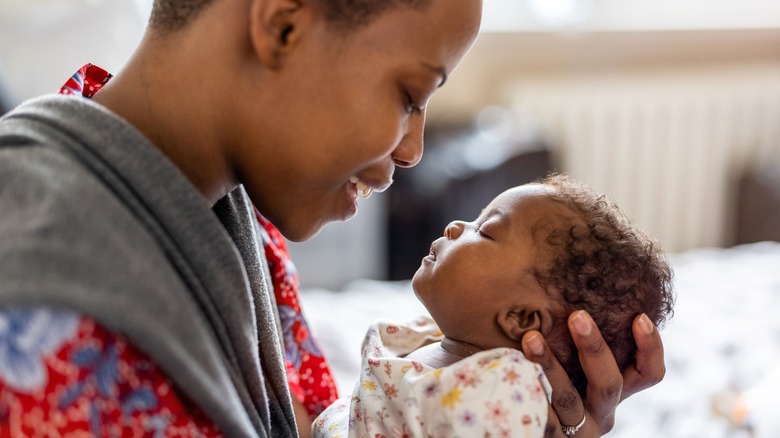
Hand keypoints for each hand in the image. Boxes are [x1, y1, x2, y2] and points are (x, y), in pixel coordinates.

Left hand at [521, 310, 664, 436]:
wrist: (509, 418)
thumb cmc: (539, 371)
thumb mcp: (565, 355)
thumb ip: (570, 325)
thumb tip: (558, 257)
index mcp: (612, 390)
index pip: (648, 373)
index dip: (650, 347)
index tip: (639, 316)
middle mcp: (600, 413)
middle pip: (610, 383)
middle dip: (595, 348)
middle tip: (577, 316)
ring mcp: (574, 431)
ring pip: (568, 399)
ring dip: (551, 366)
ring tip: (530, 338)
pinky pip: (538, 415)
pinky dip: (527, 390)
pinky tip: (508, 368)